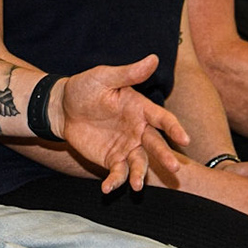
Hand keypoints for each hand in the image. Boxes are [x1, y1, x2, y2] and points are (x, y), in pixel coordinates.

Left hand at [55, 56, 191, 192]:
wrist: (62, 107)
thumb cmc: (85, 88)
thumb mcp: (104, 77)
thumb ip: (128, 73)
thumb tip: (154, 58)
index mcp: (140, 109)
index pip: (162, 119)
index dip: (174, 129)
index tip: (185, 139)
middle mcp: (138, 130)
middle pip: (155, 145)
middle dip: (165, 156)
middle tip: (174, 167)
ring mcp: (126, 146)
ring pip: (139, 162)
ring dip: (139, 174)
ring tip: (136, 185)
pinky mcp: (112, 159)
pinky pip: (117, 172)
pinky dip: (115, 181)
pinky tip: (107, 188)